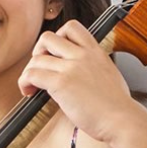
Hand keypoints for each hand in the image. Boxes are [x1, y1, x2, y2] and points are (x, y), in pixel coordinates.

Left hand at [18, 20, 138, 144]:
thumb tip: (78, 72)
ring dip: (29, 72)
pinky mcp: (61, 83)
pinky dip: (25, 82)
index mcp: (95, 52)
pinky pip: (32, 75)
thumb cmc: (116, 106)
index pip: (71, 27)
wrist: (122, 120)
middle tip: (41, 68)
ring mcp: (71, 68)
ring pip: (36, 58)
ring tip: (32, 85)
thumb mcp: (109, 74)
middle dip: (38, 52)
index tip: (55, 52)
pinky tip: (29, 92)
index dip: (57, 36)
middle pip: (47, 37)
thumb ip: (92, 67)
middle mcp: (82, 55)